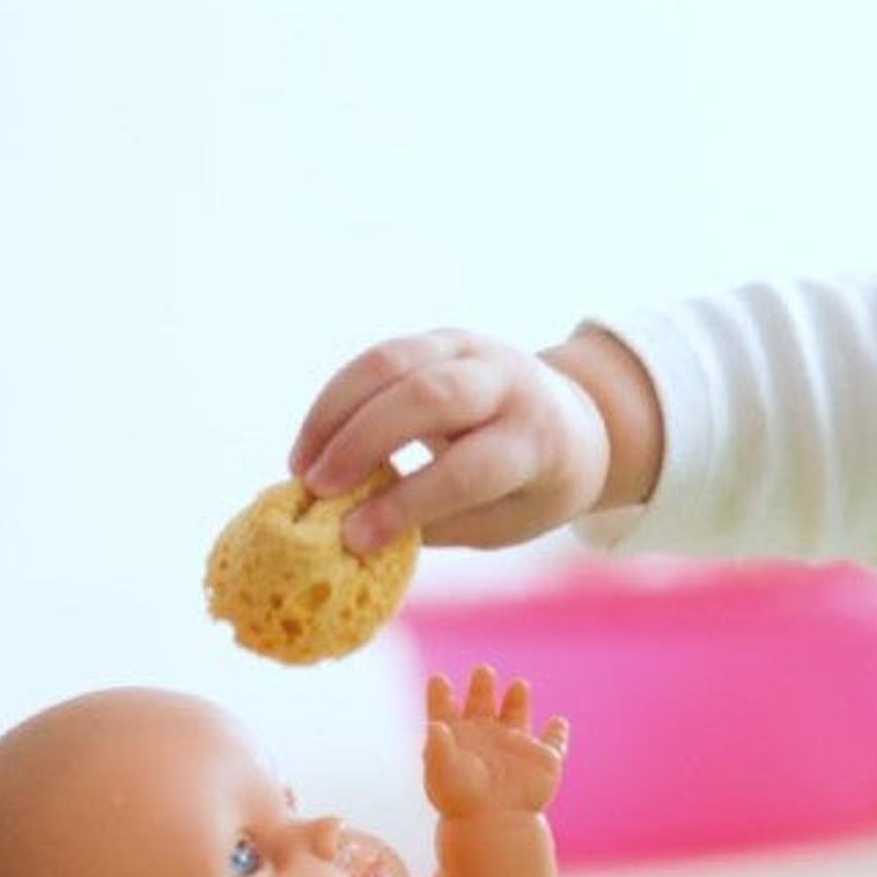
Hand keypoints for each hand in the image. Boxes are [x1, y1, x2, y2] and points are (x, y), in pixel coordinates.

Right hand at [290, 328, 635, 551]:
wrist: (575, 422)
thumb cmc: (531, 488)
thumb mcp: (503, 520)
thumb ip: (433, 524)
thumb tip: (348, 531)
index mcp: (538, 440)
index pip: (469, 469)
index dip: (407, 503)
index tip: (354, 537)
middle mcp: (510, 384)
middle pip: (429, 397)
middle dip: (363, 442)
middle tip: (317, 490)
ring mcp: (473, 351)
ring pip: (391, 363)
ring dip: (335, 415)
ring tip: (301, 467)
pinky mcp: (440, 339)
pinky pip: (377, 359)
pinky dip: (337, 399)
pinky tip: (313, 442)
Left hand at [421, 666, 567, 819]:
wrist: (493, 826)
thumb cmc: (462, 801)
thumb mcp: (442, 772)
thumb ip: (437, 747)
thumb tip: (433, 725)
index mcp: (457, 739)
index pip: (445, 710)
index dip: (440, 695)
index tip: (437, 679)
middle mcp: (484, 738)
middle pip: (481, 704)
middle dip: (482, 686)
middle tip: (483, 671)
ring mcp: (514, 747)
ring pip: (517, 716)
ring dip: (518, 699)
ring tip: (519, 686)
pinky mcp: (542, 760)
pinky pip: (555, 743)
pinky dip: (558, 733)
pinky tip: (559, 722)